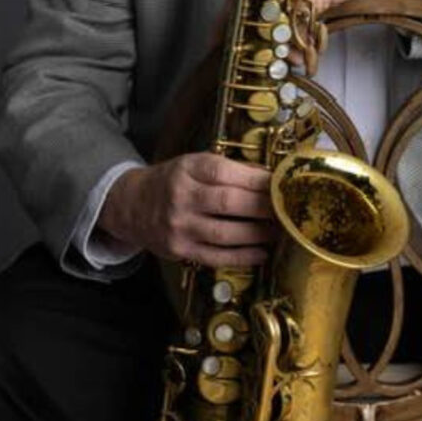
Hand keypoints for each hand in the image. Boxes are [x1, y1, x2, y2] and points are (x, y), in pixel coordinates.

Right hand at [98, 153, 273, 267]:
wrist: (132, 206)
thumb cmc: (173, 180)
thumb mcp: (194, 164)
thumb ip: (227, 169)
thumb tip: (268, 177)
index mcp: (188, 169)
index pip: (225, 173)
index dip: (256, 179)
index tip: (280, 183)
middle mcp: (182, 198)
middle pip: (228, 203)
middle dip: (263, 207)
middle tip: (288, 208)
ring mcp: (180, 227)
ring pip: (225, 233)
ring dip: (258, 234)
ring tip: (280, 231)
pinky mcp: (180, 251)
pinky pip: (216, 256)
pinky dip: (243, 256)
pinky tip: (262, 252)